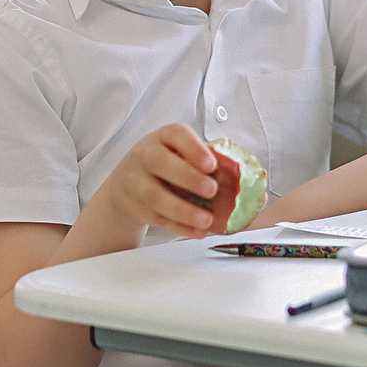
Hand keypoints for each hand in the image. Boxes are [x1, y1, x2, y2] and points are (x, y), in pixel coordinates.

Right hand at [77, 125, 222, 242]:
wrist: (126, 184)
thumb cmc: (164, 164)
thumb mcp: (178, 152)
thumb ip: (202, 160)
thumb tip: (240, 178)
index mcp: (163, 137)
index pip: (175, 134)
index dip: (194, 149)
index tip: (211, 164)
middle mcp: (146, 155)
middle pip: (160, 163)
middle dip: (188, 177)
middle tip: (212, 190)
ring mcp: (136, 182)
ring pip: (156, 196)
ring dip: (183, 210)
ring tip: (206, 220)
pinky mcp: (137, 207)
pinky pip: (157, 218)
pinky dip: (179, 227)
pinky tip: (197, 231)